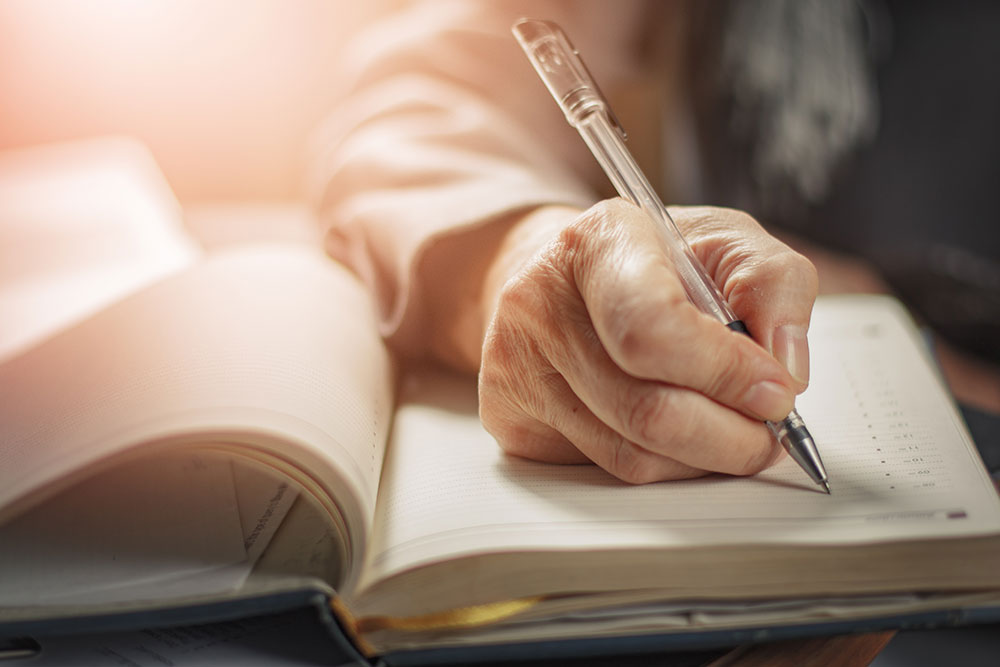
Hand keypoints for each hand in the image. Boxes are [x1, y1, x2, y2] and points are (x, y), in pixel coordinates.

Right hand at [477, 199, 817, 482]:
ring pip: (631, 454)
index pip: (652, 327)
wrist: (558, 276)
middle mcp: (538, 302)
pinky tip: (676, 435)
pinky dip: (662, 466)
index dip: (725, 372)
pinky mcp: (509, 417)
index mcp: (596, 242)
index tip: (777, 393)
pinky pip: (604, 471)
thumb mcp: (723, 242)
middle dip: (731, 435)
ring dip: (703, 458)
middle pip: (647, 408)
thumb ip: (773, 285)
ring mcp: (515, 365)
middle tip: (768, 433)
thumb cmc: (649, 262)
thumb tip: (785, 368)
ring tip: (731, 432)